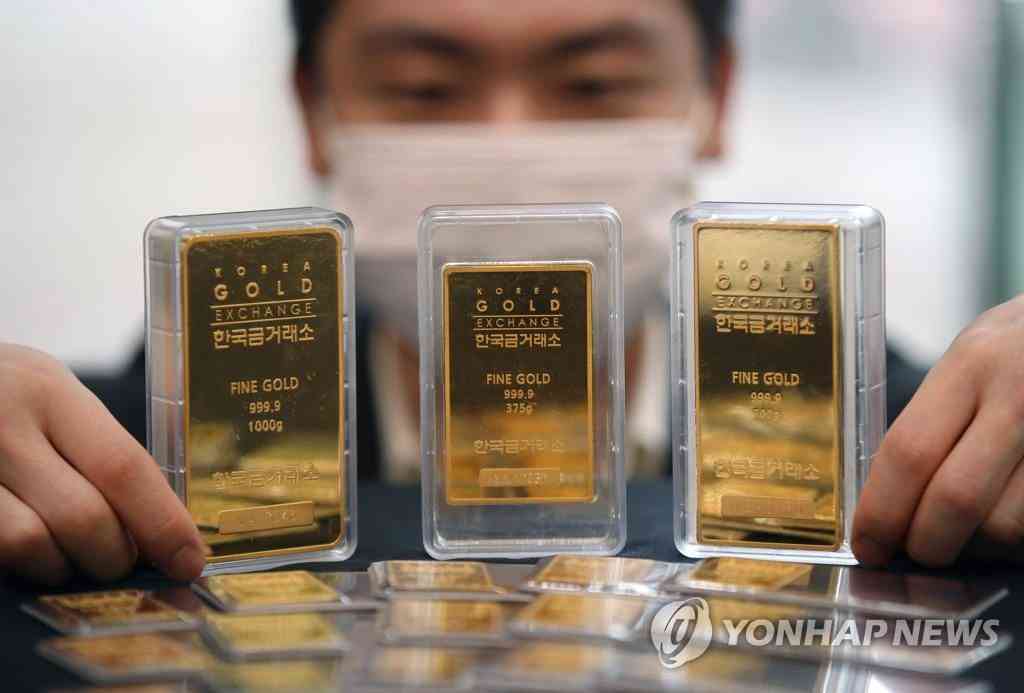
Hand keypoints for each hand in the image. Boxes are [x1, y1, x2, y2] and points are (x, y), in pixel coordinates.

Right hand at [0, 344, 203, 583]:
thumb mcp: (42, 393)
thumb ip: (93, 446)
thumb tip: (158, 521)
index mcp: (46, 388)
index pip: (124, 466)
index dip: (164, 523)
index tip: (189, 560)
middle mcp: (0, 421)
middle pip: (86, 517)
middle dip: (116, 556)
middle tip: (120, 561)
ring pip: (32, 547)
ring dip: (62, 568)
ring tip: (64, 554)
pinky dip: (17, 566)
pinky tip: (22, 551)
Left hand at [853, 294, 1023, 565]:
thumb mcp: (980, 354)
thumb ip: (939, 415)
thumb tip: (888, 494)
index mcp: (974, 362)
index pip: (908, 451)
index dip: (880, 511)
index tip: (868, 544)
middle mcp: (1021, 393)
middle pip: (954, 499)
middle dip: (926, 544)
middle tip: (916, 554)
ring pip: (1008, 527)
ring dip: (981, 547)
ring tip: (974, 530)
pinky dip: (1019, 540)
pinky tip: (1013, 515)